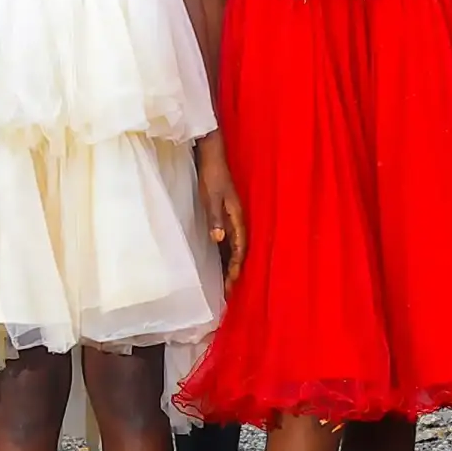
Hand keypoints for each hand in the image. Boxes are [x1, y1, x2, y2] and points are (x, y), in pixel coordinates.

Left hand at [197, 134, 247, 283]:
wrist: (212, 157)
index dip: (236, 267)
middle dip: (234, 273)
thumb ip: (216, 219)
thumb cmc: (212, 177)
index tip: (231, 284)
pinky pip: (226, 241)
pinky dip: (223, 255)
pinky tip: (217, 264)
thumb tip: (219, 240)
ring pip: (233, 249)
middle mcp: (237, 222)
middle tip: (227, 293)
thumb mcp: (212, 198)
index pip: (240, 249)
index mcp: (237, 219)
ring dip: (229, 266)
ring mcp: (231, 219)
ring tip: (223, 285)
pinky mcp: (224, 216)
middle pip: (238, 252)